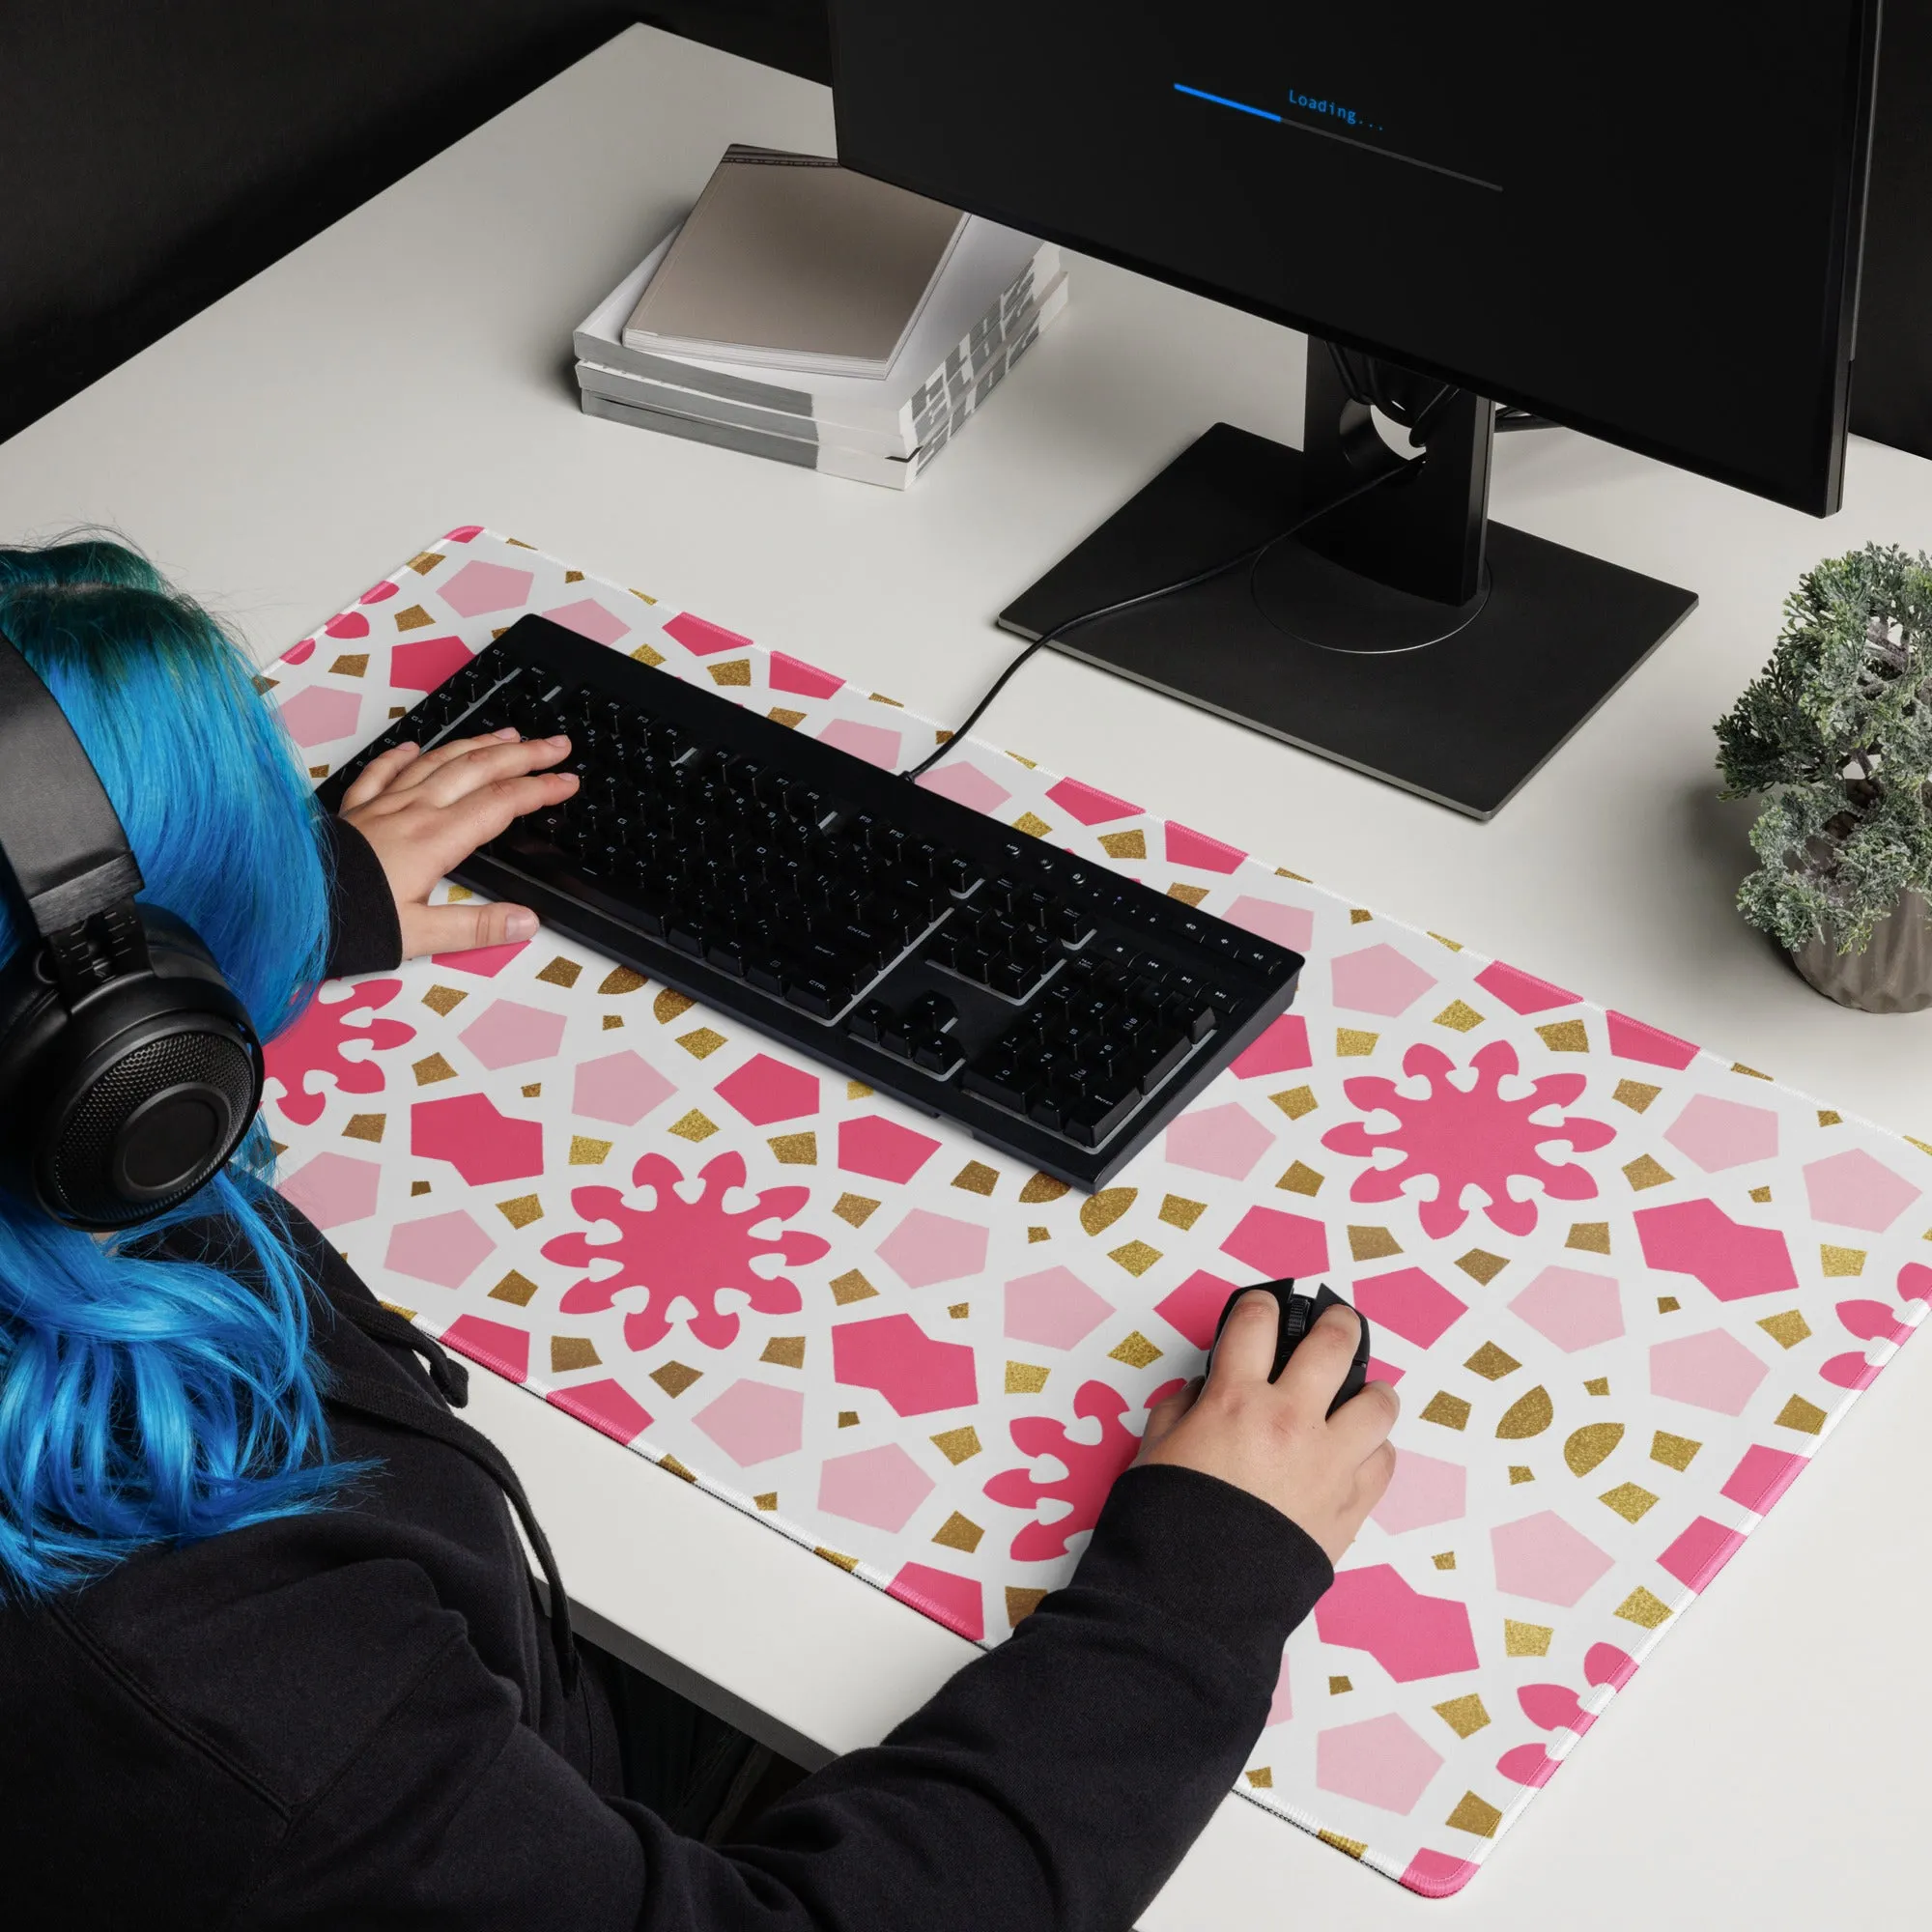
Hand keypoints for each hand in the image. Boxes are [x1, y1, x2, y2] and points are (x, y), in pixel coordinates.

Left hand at [338, 728, 578, 956]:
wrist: (286, 910)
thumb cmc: (350, 923)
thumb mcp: (418, 936)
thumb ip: (476, 927)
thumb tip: (527, 921)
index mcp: (435, 840)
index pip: (500, 804)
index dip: (540, 789)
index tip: (568, 781)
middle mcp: (412, 813)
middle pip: (478, 770)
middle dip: (523, 754)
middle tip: (557, 744)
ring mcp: (383, 807)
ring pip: (438, 762)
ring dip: (477, 745)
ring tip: (508, 735)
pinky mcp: (355, 812)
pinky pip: (382, 772)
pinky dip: (403, 754)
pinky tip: (415, 745)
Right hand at [1135, 1293, 1397, 1563]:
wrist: (1196, 1597)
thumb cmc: (1168, 1523)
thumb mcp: (1153, 1449)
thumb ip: (1182, 1407)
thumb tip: (1206, 1391)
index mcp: (1236, 1399)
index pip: (1256, 1321)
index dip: (1260, 1305)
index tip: (1265, 1308)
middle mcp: (1290, 1420)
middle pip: (1335, 1344)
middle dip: (1338, 1323)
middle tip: (1336, 1323)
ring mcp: (1329, 1462)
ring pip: (1379, 1403)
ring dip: (1371, 1392)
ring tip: (1362, 1395)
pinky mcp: (1351, 1505)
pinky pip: (1385, 1461)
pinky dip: (1375, 1450)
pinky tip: (1358, 1452)